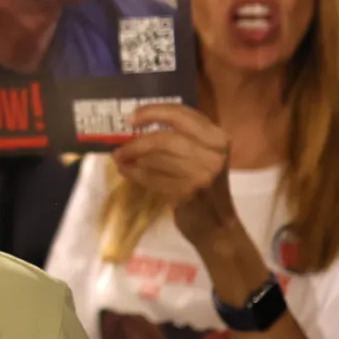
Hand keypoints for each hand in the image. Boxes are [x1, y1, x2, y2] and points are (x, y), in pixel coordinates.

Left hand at [113, 104, 235, 246]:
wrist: (218, 225)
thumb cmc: (206, 185)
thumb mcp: (204, 155)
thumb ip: (183, 136)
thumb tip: (140, 122)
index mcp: (218, 138)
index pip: (181, 114)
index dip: (152, 112)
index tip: (131, 118)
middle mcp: (213, 154)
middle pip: (165, 138)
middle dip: (137, 142)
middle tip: (120, 147)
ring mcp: (201, 174)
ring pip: (156, 158)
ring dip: (132, 157)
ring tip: (119, 158)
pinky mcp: (187, 192)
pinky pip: (153, 177)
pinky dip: (135, 174)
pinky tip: (126, 171)